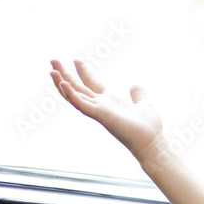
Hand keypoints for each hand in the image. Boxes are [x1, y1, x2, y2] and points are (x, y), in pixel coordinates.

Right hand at [50, 59, 164, 159]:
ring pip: (75, 96)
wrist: (151, 142)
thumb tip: (135, 85)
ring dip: (62, 84)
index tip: (76, 61)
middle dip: (65, 74)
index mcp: (110, 101)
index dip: (84, 72)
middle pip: (79, 88)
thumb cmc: (148, 128)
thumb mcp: (143, 105)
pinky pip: (81, 104)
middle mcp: (101, 105)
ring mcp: (99, 110)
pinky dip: (71, 95)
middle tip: (53, 61)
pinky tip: (64, 84)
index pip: (92, 84)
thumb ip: (138, 95)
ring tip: (52, 71)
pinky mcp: (100, 115)